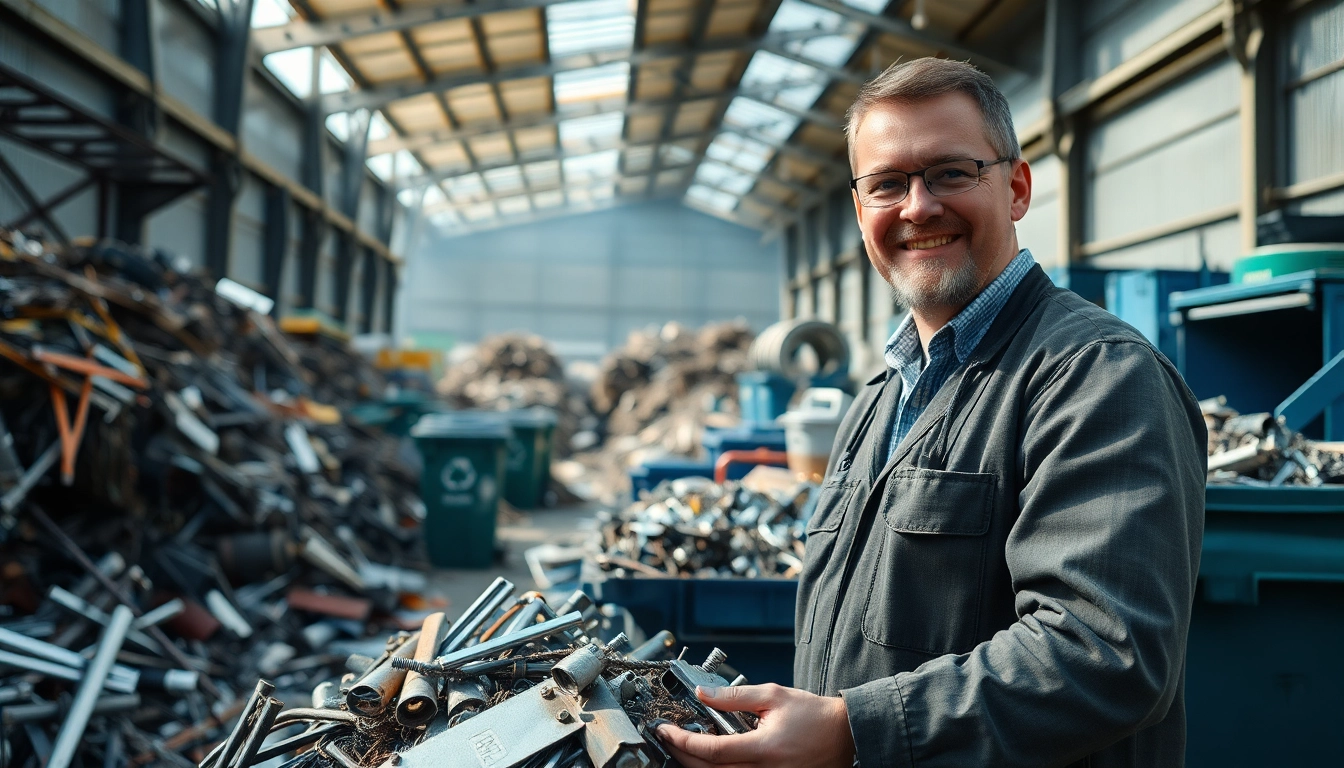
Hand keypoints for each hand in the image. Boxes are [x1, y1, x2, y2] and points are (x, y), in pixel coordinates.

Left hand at [656, 683, 855, 767]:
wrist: (843, 735)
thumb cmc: (813, 715)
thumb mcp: (773, 695)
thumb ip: (734, 696)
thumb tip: (703, 692)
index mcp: (763, 748)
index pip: (711, 751)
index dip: (683, 742)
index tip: (666, 731)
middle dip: (681, 755)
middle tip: (667, 738)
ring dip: (696, 765)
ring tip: (683, 747)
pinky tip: (708, 757)